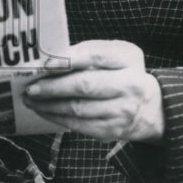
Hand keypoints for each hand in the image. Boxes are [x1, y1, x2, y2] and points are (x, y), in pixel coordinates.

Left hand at [22, 40, 164, 142]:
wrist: (152, 108)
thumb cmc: (123, 73)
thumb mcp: (115, 55)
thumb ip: (88, 52)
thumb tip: (50, 58)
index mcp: (128, 59)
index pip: (97, 55)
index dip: (69, 59)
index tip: (45, 63)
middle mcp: (130, 85)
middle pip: (85, 85)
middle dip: (53, 87)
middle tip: (31, 87)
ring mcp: (123, 111)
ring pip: (78, 109)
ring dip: (49, 105)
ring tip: (31, 99)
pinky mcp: (113, 130)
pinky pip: (79, 125)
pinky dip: (57, 118)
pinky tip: (44, 110)